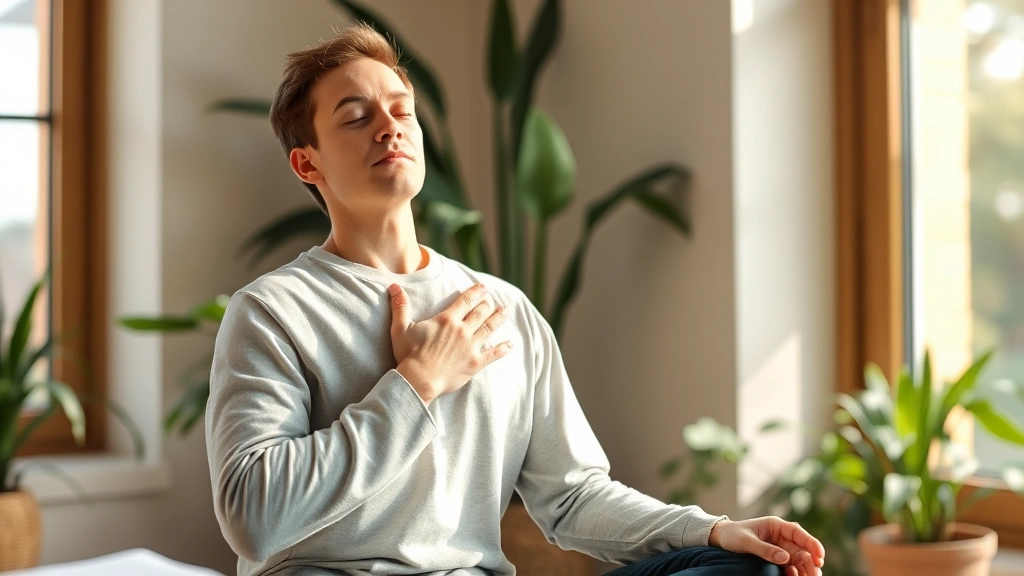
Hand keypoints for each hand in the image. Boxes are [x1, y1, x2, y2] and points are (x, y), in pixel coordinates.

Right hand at [389, 282, 512, 404]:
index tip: (483, 287)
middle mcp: (462, 330)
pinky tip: (510, 344)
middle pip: (480, 312)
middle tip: (493, 300)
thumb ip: (400, 306)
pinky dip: (503, 348)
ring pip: (489, 328)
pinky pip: (494, 354)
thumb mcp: (401, 328)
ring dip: (498, 319)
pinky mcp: (475, 363)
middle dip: (488, 304)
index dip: (475, 292)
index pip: (465, 301)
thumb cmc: (409, 355)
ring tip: (505, 311)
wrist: (419, 379)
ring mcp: (471, 346)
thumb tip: (394, 286)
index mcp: (447, 320)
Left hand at [708, 516, 823, 575]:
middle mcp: (781, 537)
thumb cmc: (733, 535)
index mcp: (776, 526)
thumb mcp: (747, 541)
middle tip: (815, 573)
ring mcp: (780, 548)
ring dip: (805, 568)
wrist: (721, 539)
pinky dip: (794, 572)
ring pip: (799, 559)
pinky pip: (790, 565)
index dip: (812, 543)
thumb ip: (765, 549)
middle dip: (811, 561)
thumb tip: (786, 558)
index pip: (799, 533)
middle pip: (802, 549)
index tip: (820, 556)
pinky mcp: (776, 558)